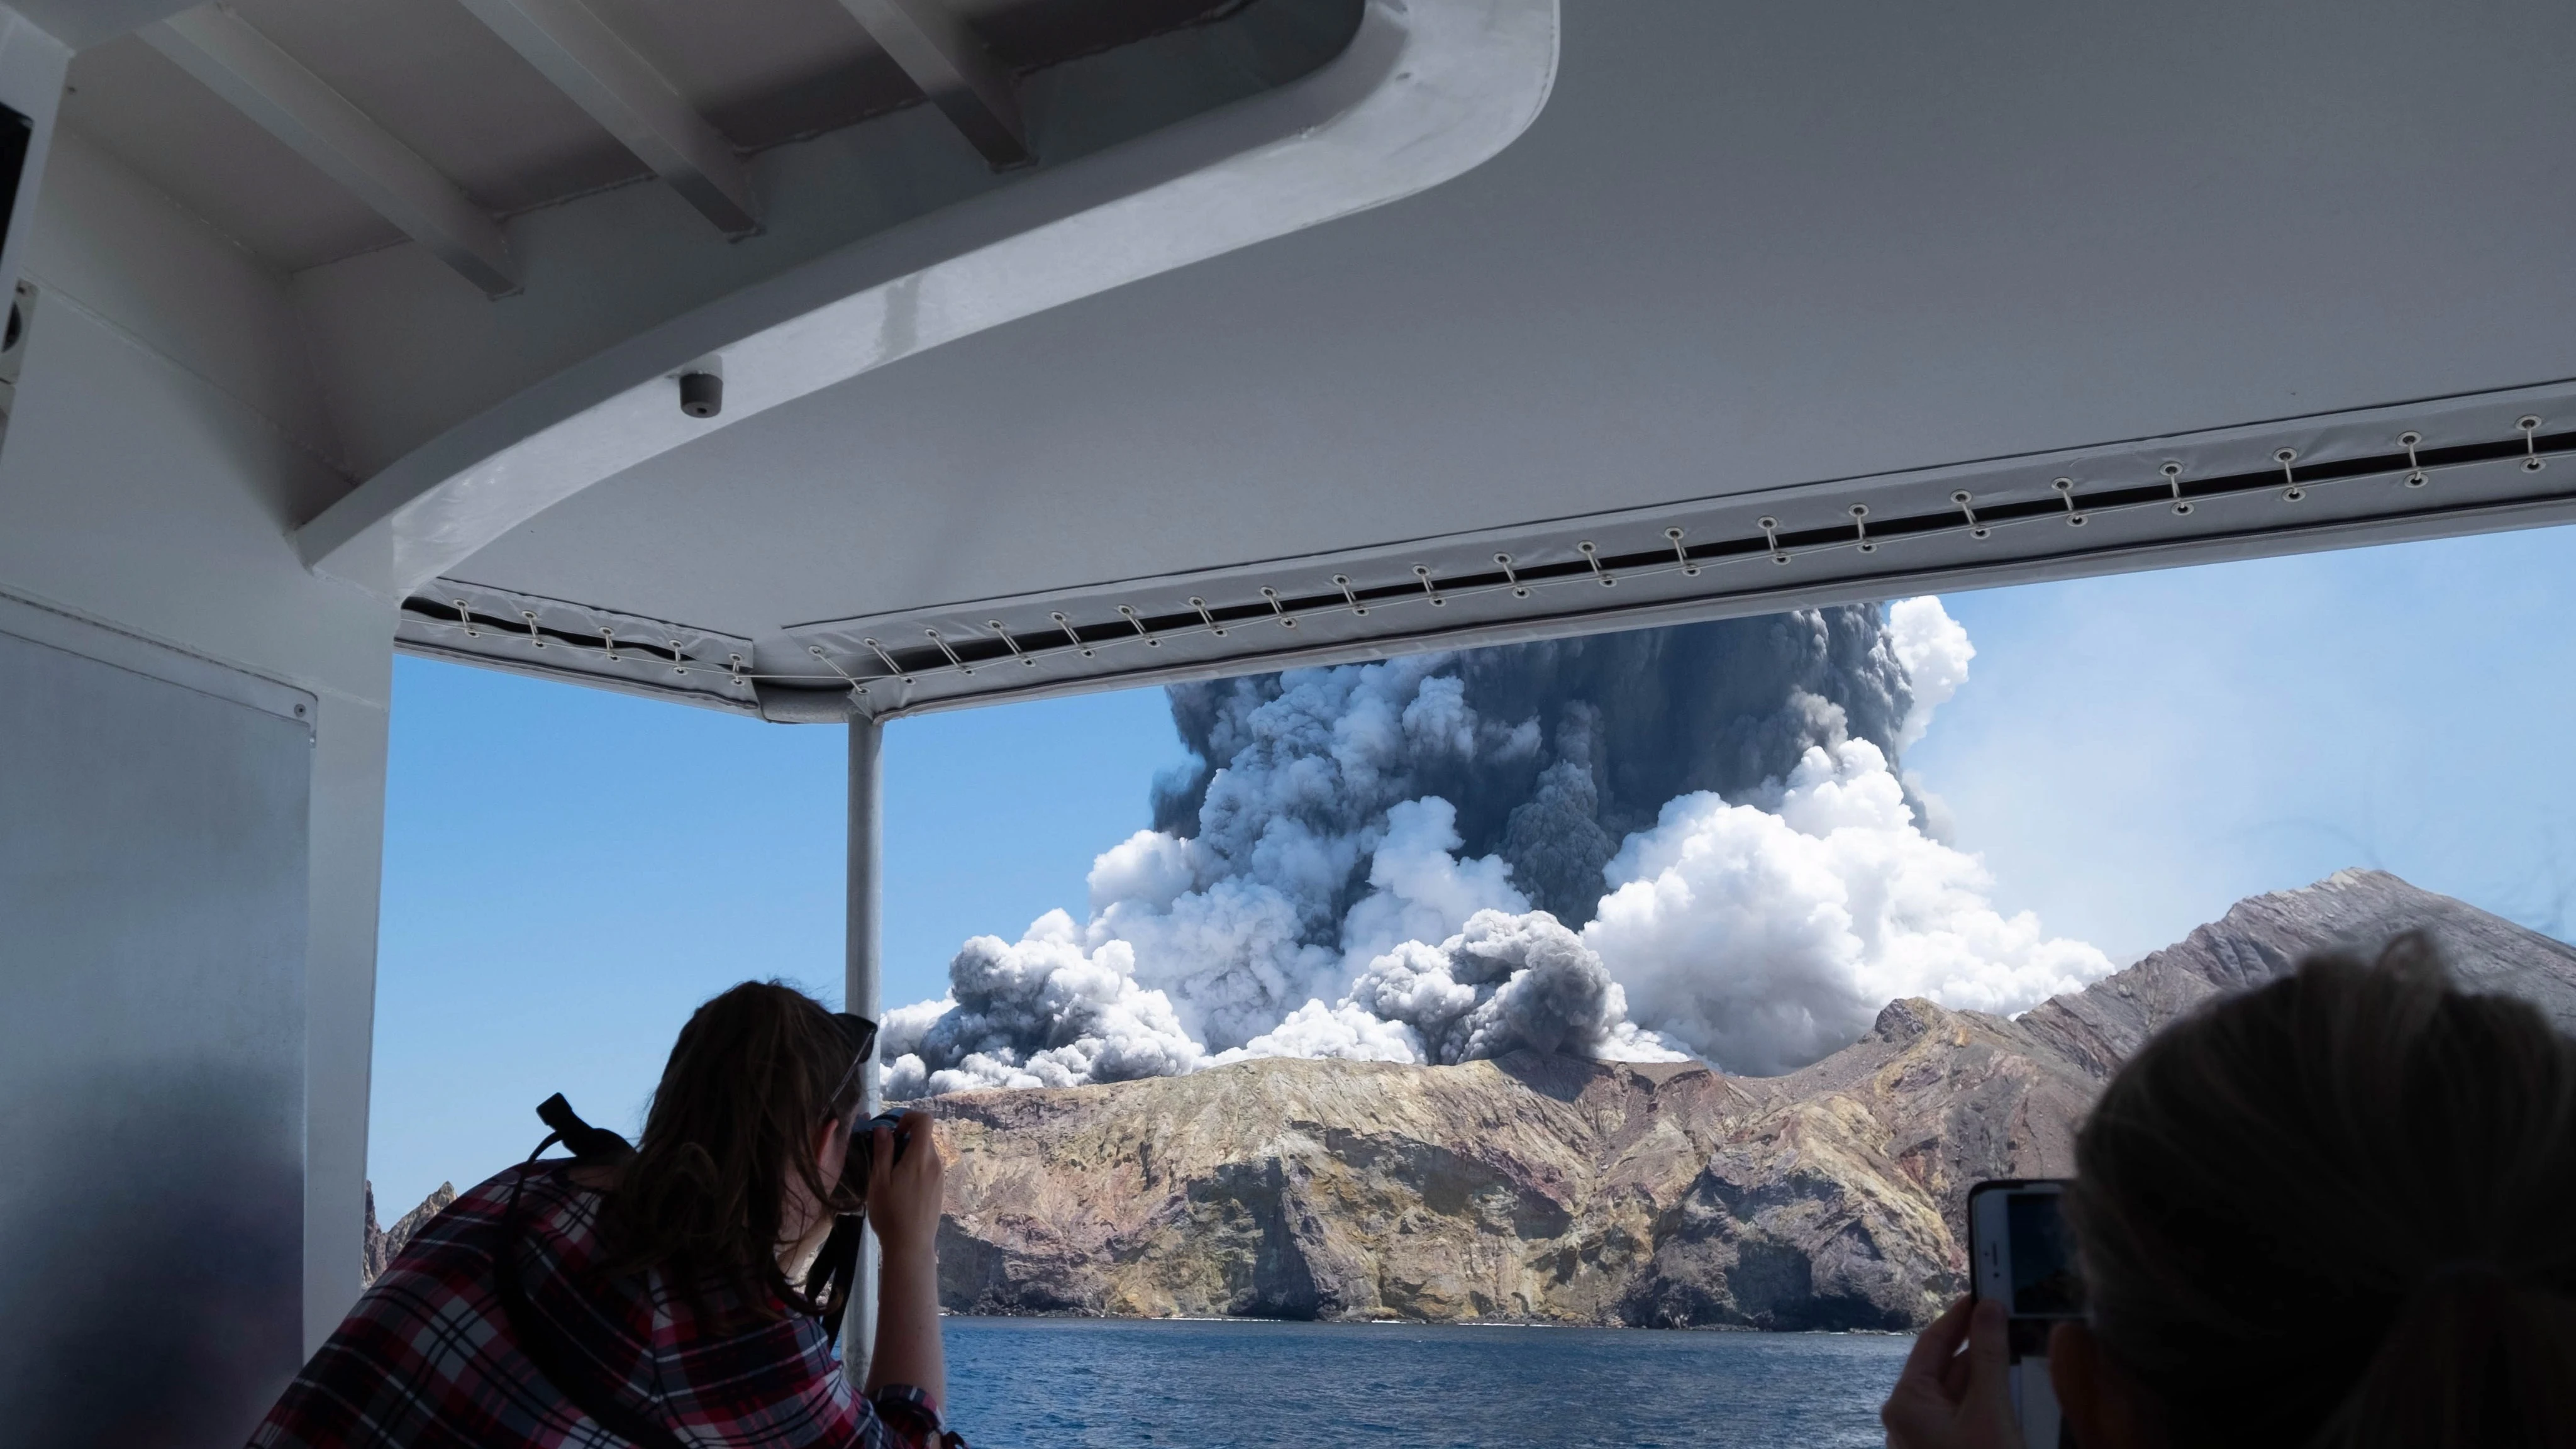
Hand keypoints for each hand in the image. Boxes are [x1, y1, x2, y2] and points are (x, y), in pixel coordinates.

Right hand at [864, 1110, 943, 1256]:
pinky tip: (902, 1190)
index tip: (892, 1133)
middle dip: (904, 1140)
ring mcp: (940, 1177)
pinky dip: (915, 1168)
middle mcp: (936, 1163)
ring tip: (891, 1178)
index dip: (908, 1118)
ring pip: (926, 1153)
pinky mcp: (940, 1189)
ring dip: (909, 1156)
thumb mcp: (879, 1181)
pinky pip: (929, 1168)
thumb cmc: (890, 1213)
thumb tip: (884, 1129)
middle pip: (924, 1137)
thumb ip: (883, 1152)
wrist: (911, 1246)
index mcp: (921, 1157)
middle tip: (884, 1159)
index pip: (925, 1120)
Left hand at [1882, 1296, 2022, 1448]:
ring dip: (1988, 1375)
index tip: (1985, 1294)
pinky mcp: (1945, 1447)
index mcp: (1906, 1402)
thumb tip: (1989, 1308)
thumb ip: (1989, 1358)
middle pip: (1948, 1367)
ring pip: (1960, 1393)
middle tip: (2014, 1322)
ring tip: (2022, 1352)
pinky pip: (1966, 1414)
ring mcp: (1926, 1435)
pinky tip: (2015, 1391)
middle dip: (1981, 1346)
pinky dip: (1988, 1401)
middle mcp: (1909, 1417)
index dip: (1959, 1315)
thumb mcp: (1989, 1410)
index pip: (1932, 1342)